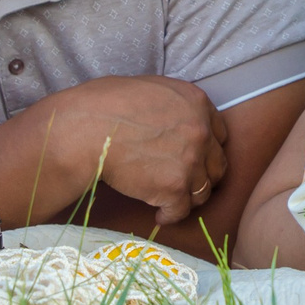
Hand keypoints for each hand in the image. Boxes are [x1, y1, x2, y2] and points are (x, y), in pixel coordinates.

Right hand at [38, 76, 227, 226]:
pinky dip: (170, 215)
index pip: (219, 134)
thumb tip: (172, 118)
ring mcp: (191, 161)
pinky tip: (159, 215)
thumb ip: (172, 105)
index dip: (207, 149)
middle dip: (203, 176)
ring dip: (188, 198)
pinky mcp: (174, 188)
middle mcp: (201, 131)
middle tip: (185, 184)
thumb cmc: (104, 104)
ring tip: (171, 201)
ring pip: (203, 191)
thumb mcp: (150, 88)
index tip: (196, 159)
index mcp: (197, 102)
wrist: (86, 130)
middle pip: (217, 165)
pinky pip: (181, 210)